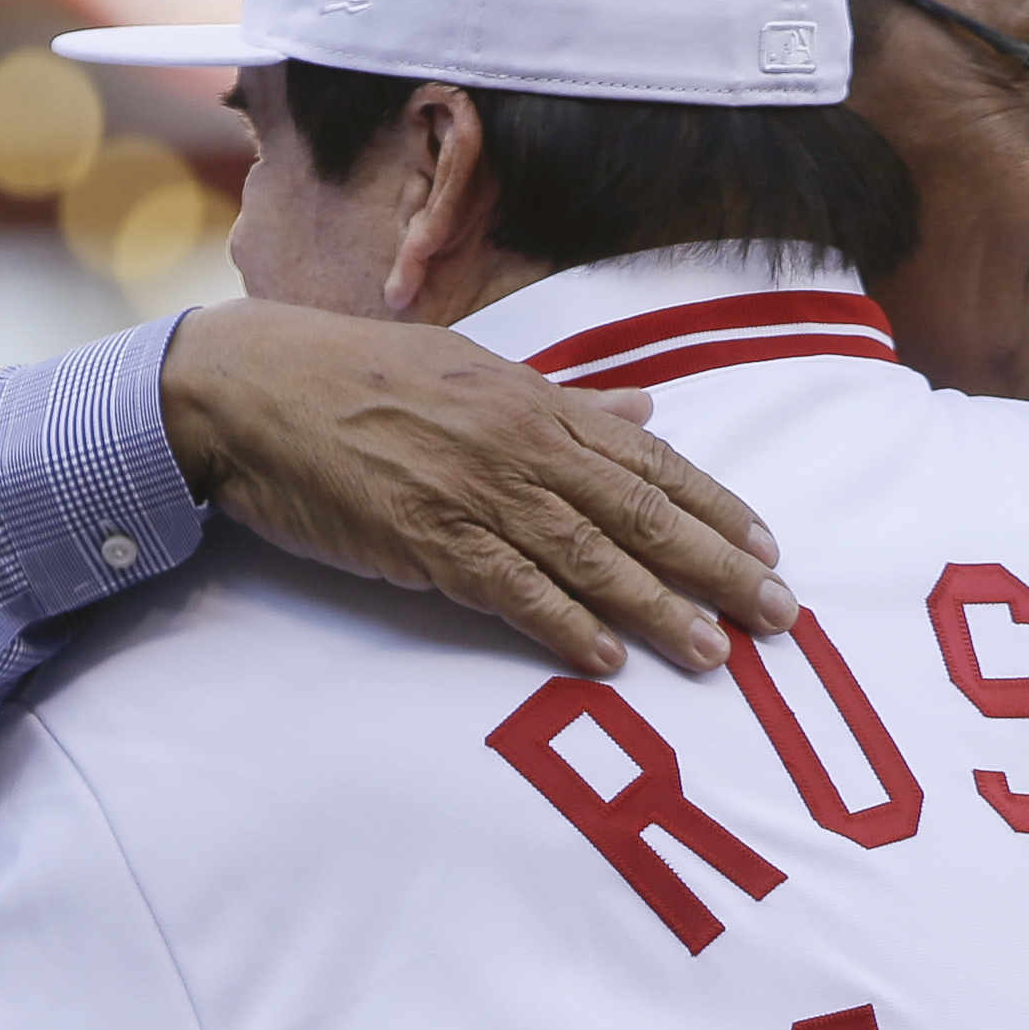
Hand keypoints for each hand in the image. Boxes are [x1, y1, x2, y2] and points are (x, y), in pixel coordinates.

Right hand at [160, 300, 796, 675]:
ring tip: (715, 651)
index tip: (770, 546)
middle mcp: (518, 444)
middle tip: (780, 613)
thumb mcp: (474, 369)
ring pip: (590, 558)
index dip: (717, 506)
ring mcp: (473, 493)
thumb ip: (567, 397)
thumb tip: (649, 407)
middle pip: (641, 513)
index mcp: (535, 400)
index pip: (651, 460)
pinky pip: (509, 590)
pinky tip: (606, 659)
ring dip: (658, 610)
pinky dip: (561, 625)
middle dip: (718, 567)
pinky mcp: (424, 540)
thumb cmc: (357, 376)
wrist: (248, 388)